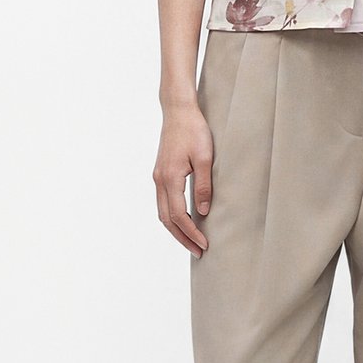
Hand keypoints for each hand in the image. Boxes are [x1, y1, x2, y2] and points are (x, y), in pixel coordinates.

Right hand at [153, 103, 213, 257]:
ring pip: (162, 212)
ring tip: (191, 241)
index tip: (204, 245)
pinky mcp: (161, 172)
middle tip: (198, 251)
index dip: (191, 233)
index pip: (178, 215)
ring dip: (176, 229)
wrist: (178, 110)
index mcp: (170, 178)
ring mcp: (158, 176)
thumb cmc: (193, 129)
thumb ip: (203, 184)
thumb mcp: (204, 156)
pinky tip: (184, 219)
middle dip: (182, 237)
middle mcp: (160, 180)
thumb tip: (203, 211)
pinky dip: (172, 216)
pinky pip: (163, 201)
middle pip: (167, 219)